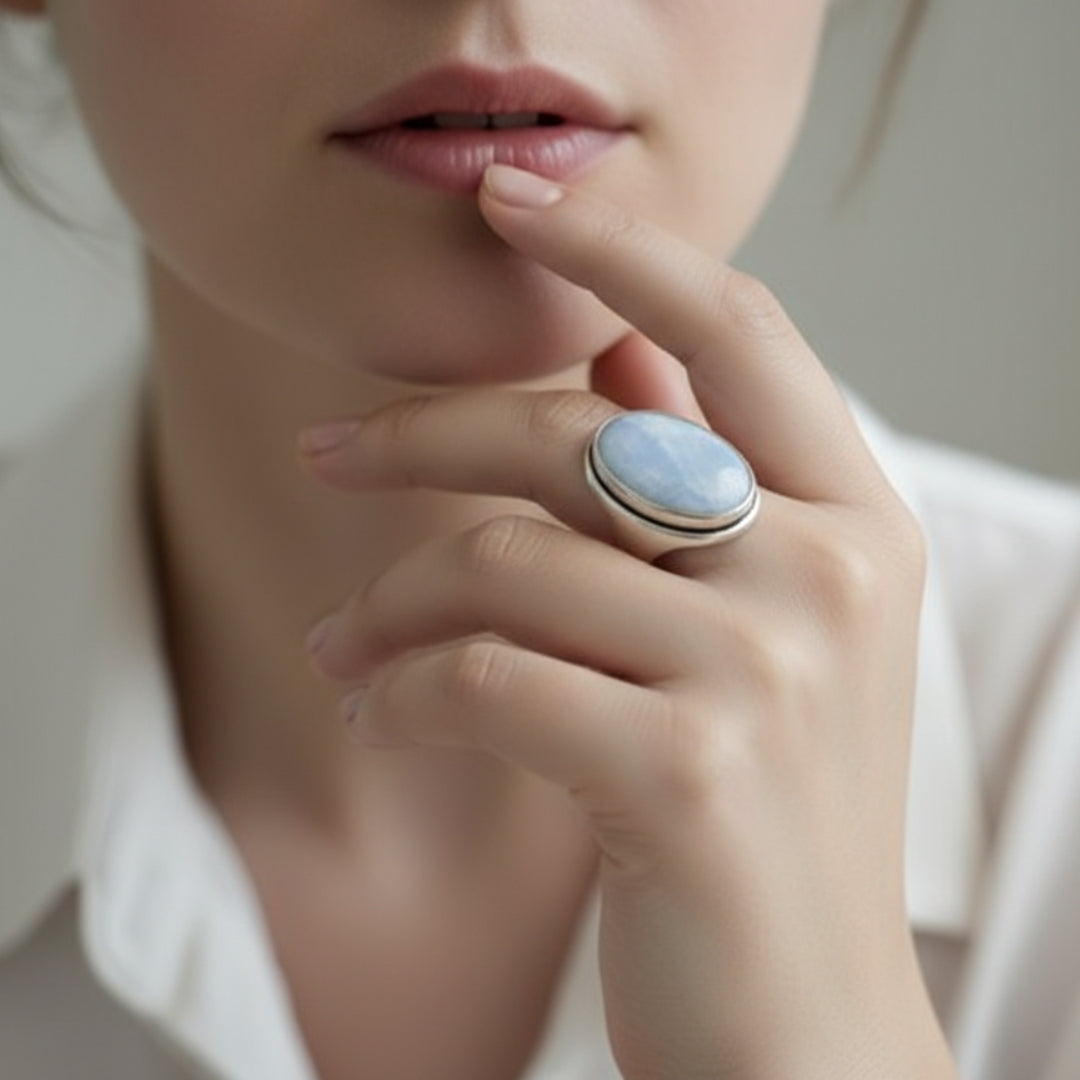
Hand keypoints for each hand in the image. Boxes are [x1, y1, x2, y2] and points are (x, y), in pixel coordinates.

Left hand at [298, 164, 955, 1079]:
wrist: (804, 1022)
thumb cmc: (767, 815)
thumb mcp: (764, 628)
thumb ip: (700, 479)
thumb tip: (618, 353)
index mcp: (857, 516)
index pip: (735, 326)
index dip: (616, 244)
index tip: (509, 198)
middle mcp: (828, 571)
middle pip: (578, 434)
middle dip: (423, 435)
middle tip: (325, 457)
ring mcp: (765, 668)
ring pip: (505, 562)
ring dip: (390, 603)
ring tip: (344, 650)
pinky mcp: (686, 774)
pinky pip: (482, 677)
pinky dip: (403, 690)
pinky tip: (379, 713)